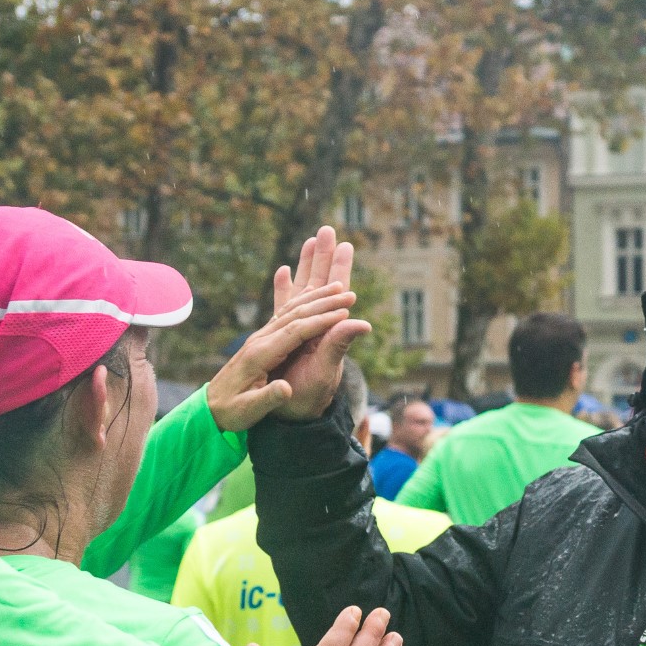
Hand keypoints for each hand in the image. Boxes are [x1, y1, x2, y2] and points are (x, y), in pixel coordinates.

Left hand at [206, 281, 359, 431]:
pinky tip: (315, 295)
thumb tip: (286, 389)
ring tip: (340, 288)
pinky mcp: (261, 340)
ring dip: (316, 298)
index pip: (295, 331)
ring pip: (291, 310)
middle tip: (351, 295)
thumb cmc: (230, 412)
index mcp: (259, 355)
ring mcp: (260, 338)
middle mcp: (259, 341)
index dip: (320, 322)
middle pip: (296, 314)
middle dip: (324, 303)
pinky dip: (303, 302)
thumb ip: (268, 398)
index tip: (344, 315)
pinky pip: (285, 315)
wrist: (209, 407)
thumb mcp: (248, 411)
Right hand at [271, 227, 372, 420]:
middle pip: (320, 284)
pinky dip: (283, 288)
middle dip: (323, 257)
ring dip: (305, 266)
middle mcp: (314, 326)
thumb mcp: (327, 369)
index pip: (335, 293)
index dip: (339, 268)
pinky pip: (282, 306)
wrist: (290, 415)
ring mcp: (298, 330)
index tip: (345, 243)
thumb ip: (340, 344)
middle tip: (327, 230)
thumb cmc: (310, 397)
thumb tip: (364, 323)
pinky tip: (282, 271)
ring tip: (308, 241)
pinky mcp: (282, 337)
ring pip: (302, 290)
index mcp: (325, 330)